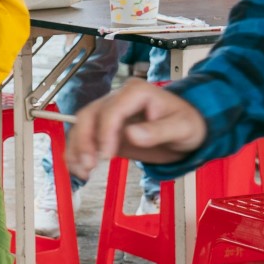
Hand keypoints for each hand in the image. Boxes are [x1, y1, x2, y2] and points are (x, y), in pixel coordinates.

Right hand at [66, 77, 208, 179]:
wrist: (186, 129)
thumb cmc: (187, 123)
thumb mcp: (181, 128)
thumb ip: (158, 131)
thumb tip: (132, 135)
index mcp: (136, 93)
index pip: (111, 110)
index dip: (105, 132)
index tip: (106, 155)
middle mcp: (117, 99)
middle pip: (89, 115)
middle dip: (84, 140)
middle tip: (88, 164)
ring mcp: (109, 113)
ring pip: (82, 126)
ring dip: (77, 148)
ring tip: (81, 170)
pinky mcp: (105, 128)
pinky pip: (86, 137)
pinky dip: (78, 152)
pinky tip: (78, 168)